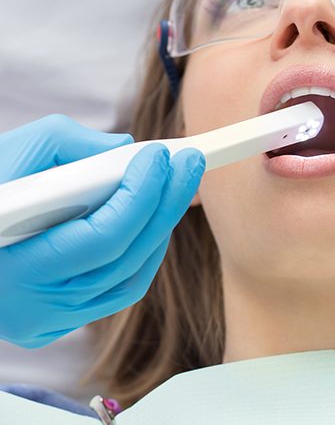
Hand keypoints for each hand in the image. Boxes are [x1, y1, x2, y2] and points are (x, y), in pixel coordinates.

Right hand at [0, 115, 204, 347]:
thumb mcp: (12, 154)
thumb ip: (68, 144)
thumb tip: (124, 150)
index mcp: (13, 268)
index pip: (102, 237)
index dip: (140, 194)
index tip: (161, 156)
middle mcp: (33, 306)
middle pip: (126, 258)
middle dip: (165, 204)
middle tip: (189, 164)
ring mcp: (47, 319)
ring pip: (130, 279)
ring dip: (160, 228)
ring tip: (176, 186)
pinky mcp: (57, 320)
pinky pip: (117, 290)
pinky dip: (143, 252)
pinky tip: (153, 218)